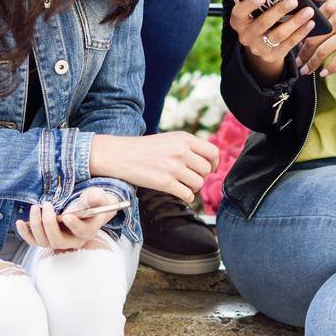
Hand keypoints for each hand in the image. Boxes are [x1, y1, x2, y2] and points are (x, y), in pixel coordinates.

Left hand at [16, 187, 120, 250]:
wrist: (83, 210)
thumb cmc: (90, 203)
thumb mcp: (95, 197)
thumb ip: (96, 197)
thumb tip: (95, 199)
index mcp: (88, 231)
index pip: (82, 232)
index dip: (74, 226)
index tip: (66, 215)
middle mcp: (73, 241)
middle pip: (58, 241)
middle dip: (49, 224)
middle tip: (46, 205)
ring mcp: (58, 242)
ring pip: (44, 242)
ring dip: (36, 225)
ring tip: (36, 207)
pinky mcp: (47, 240)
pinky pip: (34, 242)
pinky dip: (25, 233)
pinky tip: (19, 222)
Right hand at [89, 131, 219, 203]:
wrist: (121, 155)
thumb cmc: (144, 148)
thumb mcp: (169, 139)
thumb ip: (188, 147)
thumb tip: (209, 161)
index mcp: (184, 138)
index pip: (213, 152)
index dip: (215, 163)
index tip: (210, 168)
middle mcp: (181, 151)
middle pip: (206, 170)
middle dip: (200, 176)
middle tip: (189, 177)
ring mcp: (174, 168)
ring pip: (198, 184)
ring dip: (193, 187)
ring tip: (182, 184)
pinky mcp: (165, 183)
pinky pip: (188, 195)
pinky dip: (186, 197)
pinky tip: (178, 192)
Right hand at [229, 0, 316, 84]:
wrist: (261, 45)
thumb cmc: (260, 18)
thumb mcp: (256, 11)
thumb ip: (262, 1)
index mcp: (238, 21)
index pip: (239, 12)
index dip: (249, 4)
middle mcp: (245, 36)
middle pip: (262, 23)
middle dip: (279, 11)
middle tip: (294, 0)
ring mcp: (258, 48)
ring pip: (278, 35)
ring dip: (295, 22)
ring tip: (308, 11)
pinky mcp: (272, 56)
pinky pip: (289, 44)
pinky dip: (301, 32)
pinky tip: (310, 23)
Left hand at [298, 0, 335, 77]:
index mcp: (331, 5)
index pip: (308, 23)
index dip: (299, 34)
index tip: (295, 42)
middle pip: (313, 40)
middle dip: (302, 54)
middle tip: (297, 62)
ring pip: (323, 51)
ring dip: (312, 64)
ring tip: (306, 71)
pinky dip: (331, 68)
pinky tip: (325, 74)